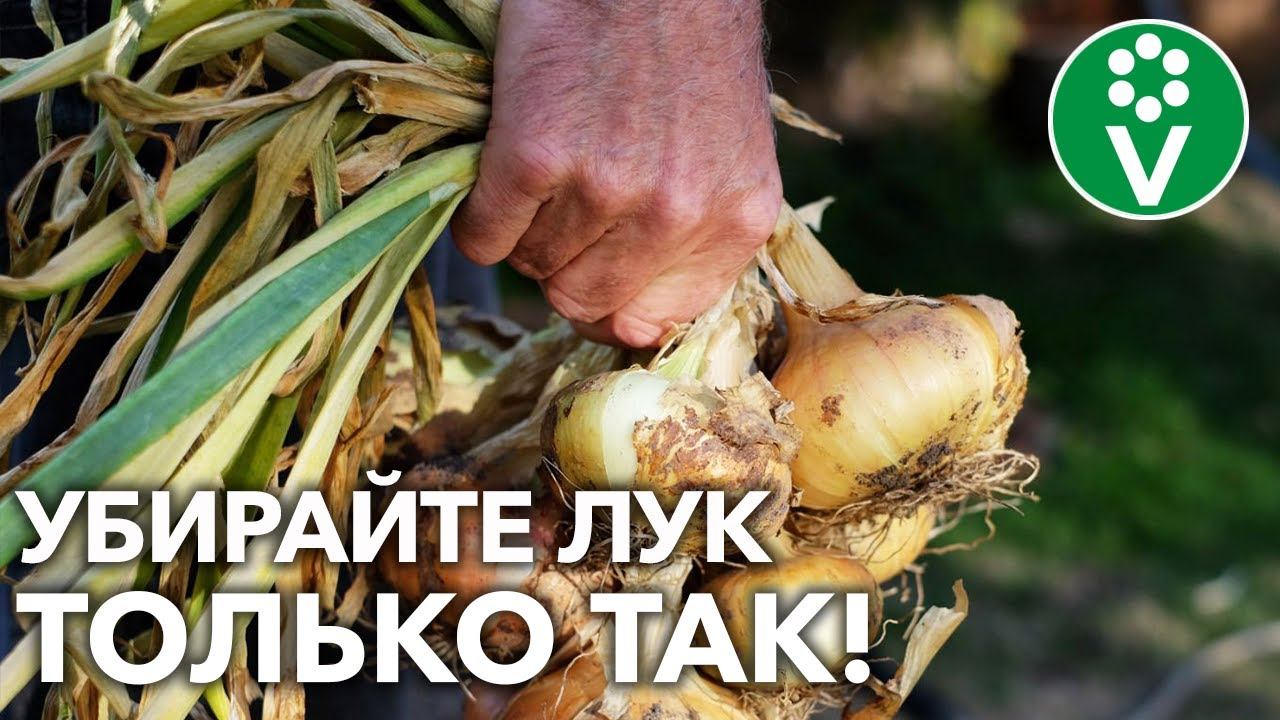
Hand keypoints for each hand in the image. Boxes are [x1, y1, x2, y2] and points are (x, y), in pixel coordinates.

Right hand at [451, 0, 780, 346]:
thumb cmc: (683, 48)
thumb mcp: (725, 153)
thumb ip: (697, 234)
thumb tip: (630, 318)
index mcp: (735, 222)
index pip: (652, 323)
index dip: (611, 304)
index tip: (589, 274)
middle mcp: (677, 216)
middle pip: (583, 302)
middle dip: (562, 266)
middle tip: (557, 209)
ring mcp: (606, 188)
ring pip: (531, 267)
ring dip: (523, 229)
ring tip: (541, 166)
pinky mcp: (535, 156)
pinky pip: (484, 236)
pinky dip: (479, 212)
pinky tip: (503, 161)